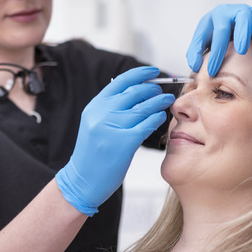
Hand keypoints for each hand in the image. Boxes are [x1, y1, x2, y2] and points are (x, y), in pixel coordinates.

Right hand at [56, 67, 174, 215]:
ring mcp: (112, 127)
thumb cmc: (93, 153)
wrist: (83, 180)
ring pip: (144, 107)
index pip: (121, 81)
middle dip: (153, 90)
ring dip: (160, 102)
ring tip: (168, 101)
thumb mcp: (95, 123)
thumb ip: (111, 108)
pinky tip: (160, 118)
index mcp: (95, 106)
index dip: (140, 74)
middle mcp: (102, 113)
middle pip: (135, 92)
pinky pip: (147, 124)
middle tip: (163, 92)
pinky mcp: (124, 143)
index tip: (153, 72)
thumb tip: (138, 91)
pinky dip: (157, 118)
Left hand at [186, 4, 251, 76]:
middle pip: (241, 18)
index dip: (217, 52)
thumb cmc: (213, 33)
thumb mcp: (201, 40)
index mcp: (218, 16)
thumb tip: (195, 65)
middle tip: (241, 50)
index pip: (219, 33)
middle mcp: (235, 12)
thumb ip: (195, 52)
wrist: (223, 22)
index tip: (214, 70)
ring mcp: (250, 12)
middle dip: (242, 34)